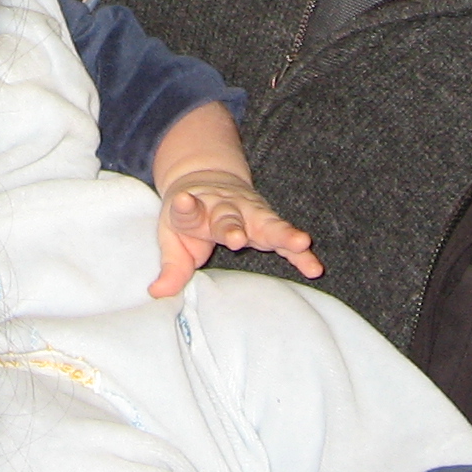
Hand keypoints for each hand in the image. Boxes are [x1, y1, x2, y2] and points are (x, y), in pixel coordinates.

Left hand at [147, 100, 320, 296]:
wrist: (206, 178)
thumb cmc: (189, 216)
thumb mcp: (172, 236)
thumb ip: (170, 267)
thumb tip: (157, 293)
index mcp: (195, 210)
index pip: (188, 209)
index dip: (186, 206)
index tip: (183, 200)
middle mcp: (224, 208)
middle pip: (229, 217)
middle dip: (234, 227)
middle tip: (237, 238)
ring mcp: (248, 212)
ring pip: (266, 221)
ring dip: (282, 233)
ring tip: (300, 242)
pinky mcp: (267, 222)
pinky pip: (286, 239)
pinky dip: (300, 252)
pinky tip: (314, 267)